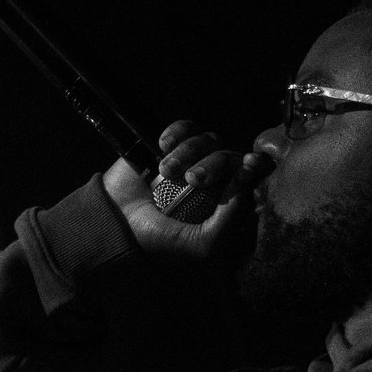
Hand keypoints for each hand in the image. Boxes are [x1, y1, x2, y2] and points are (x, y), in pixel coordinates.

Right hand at [100, 121, 269, 262]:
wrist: (116, 222)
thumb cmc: (160, 241)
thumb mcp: (201, 245)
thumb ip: (230, 221)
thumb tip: (247, 180)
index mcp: (228, 206)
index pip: (255, 181)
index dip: (256, 168)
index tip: (247, 167)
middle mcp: (217, 182)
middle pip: (234, 156)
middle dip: (216, 165)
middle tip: (193, 180)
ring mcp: (195, 162)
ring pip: (210, 140)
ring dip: (189, 152)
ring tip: (166, 171)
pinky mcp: (173, 146)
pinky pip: (187, 127)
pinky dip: (177, 132)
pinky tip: (161, 146)